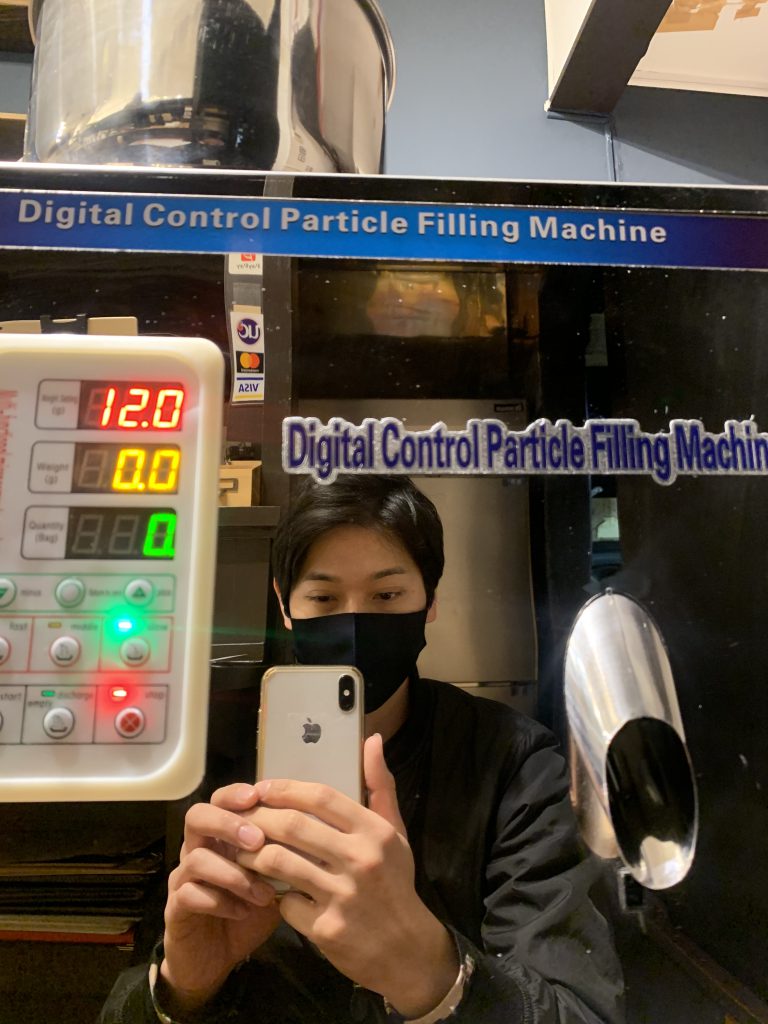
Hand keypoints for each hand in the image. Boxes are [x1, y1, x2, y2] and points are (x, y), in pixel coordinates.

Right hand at [160, 784, 281, 1014]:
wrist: (216, 959)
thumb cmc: (248, 912)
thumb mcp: (272, 882)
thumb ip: (285, 857)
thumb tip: (315, 834)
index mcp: (219, 837)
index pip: (220, 800)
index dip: (235, 794)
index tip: (257, 796)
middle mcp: (197, 850)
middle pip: (197, 817)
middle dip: (227, 823)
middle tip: (256, 840)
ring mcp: (182, 878)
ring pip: (196, 858)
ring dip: (233, 872)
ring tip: (263, 892)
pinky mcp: (175, 909)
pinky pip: (189, 894)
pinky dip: (220, 901)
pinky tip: (243, 911)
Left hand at [237, 735, 456, 1017]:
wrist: (406, 949)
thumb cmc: (395, 883)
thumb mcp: (395, 833)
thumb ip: (380, 786)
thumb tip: (371, 740)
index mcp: (375, 831)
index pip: (321, 796)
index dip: (285, 789)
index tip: (262, 788)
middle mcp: (360, 859)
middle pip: (293, 825)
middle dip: (260, 818)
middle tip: (241, 818)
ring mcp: (342, 896)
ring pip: (279, 862)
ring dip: (254, 853)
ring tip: (243, 849)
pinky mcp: (326, 928)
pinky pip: (284, 902)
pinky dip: (273, 895)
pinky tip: (268, 890)